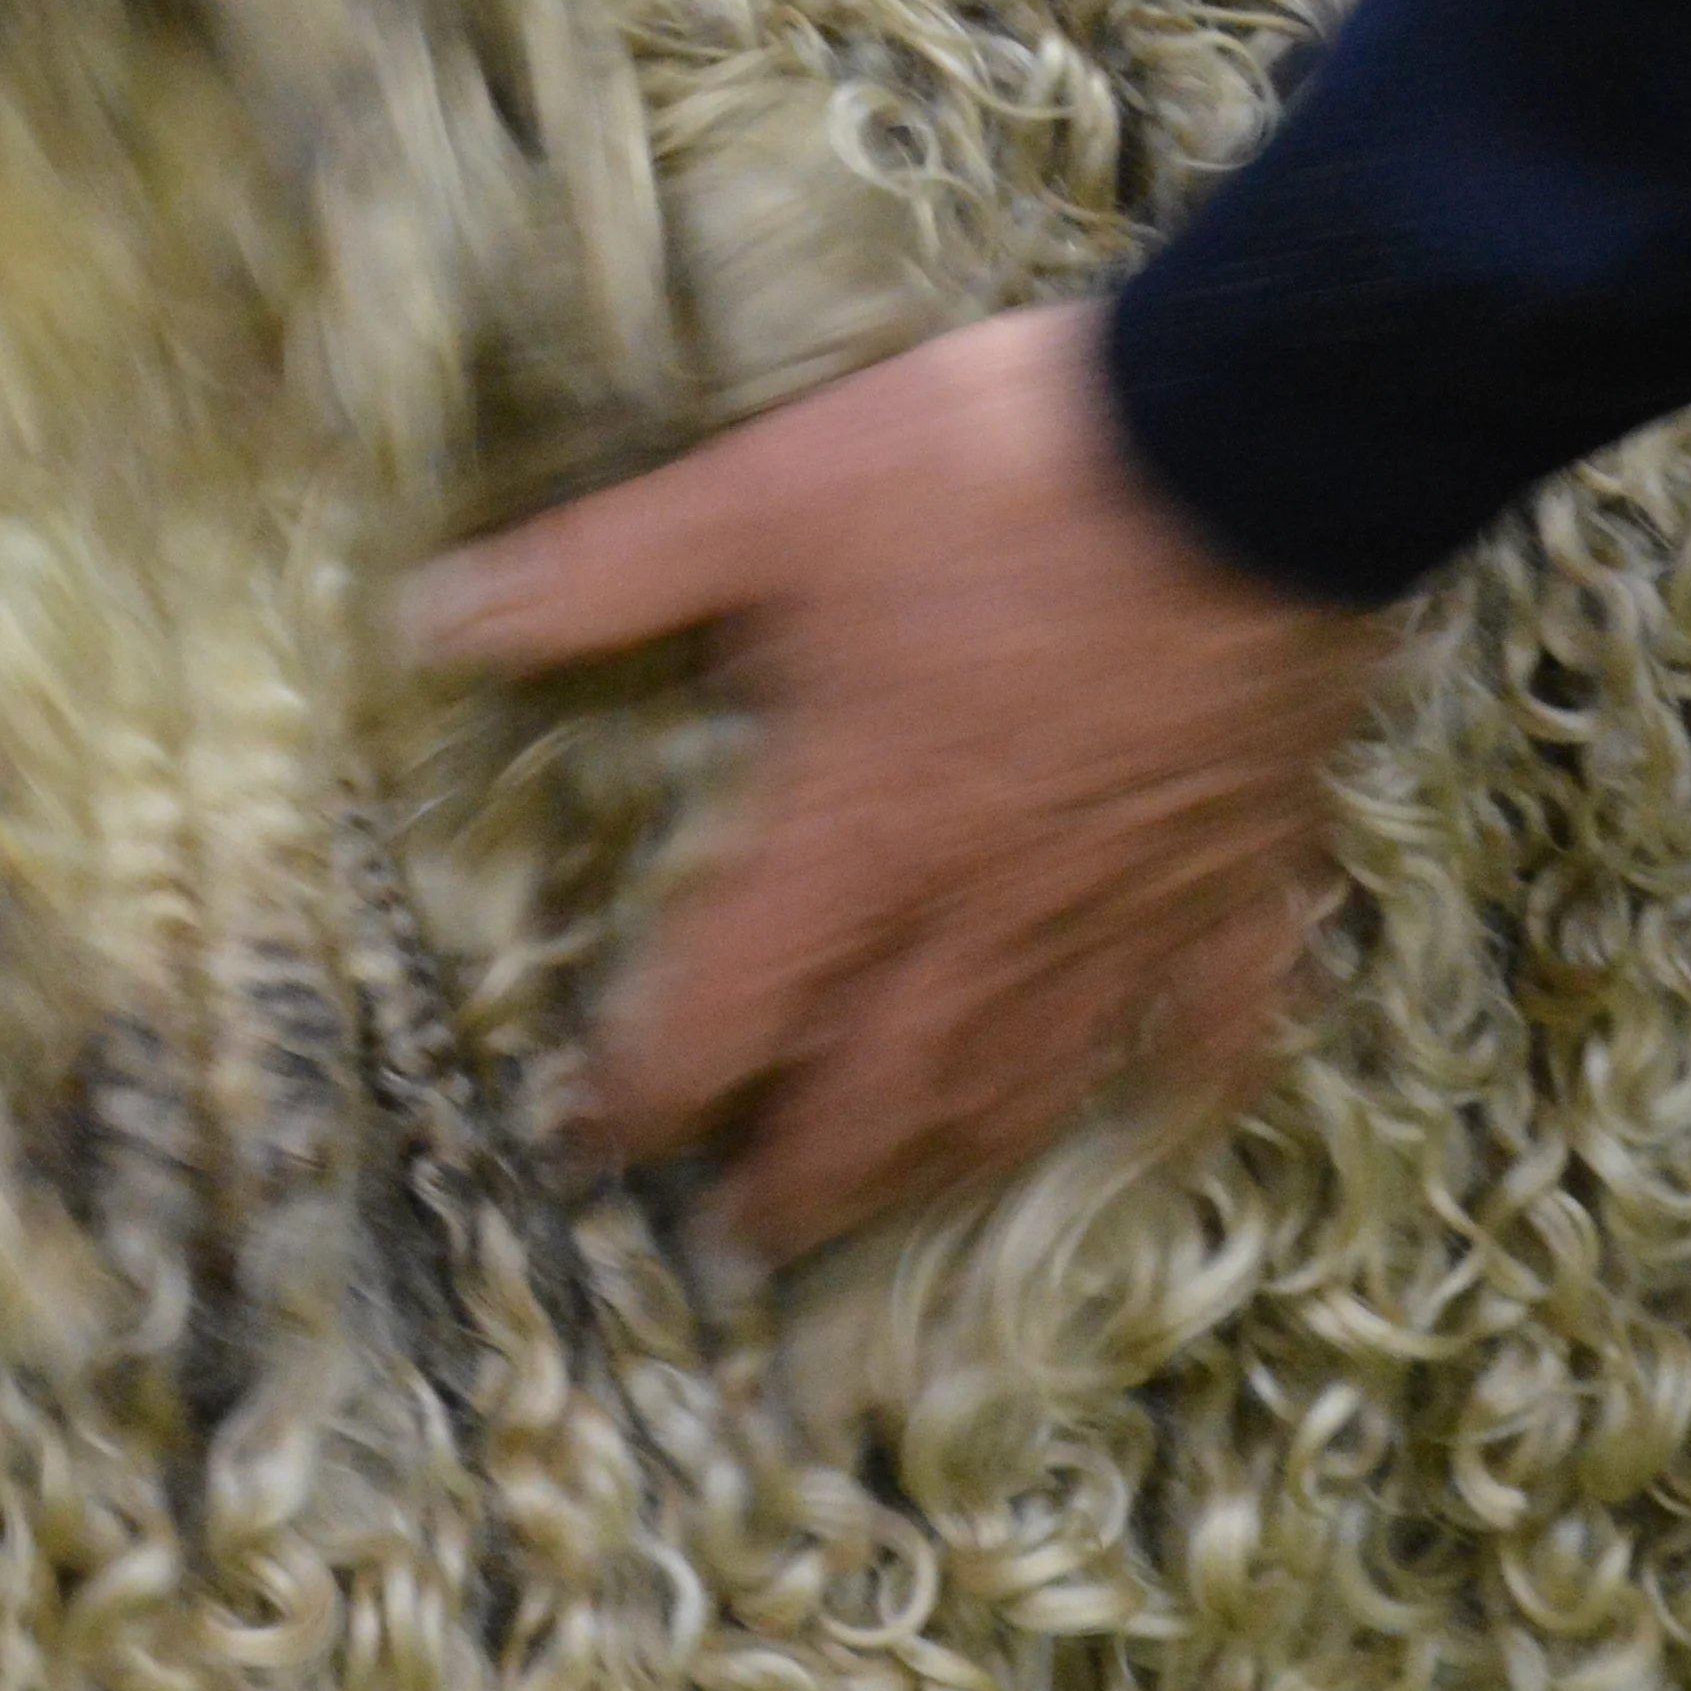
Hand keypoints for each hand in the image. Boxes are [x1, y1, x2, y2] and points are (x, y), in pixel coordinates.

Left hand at [408, 305, 1390, 1259]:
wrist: (1254, 448)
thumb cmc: (1000, 474)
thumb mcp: (767, 497)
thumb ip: (604, 573)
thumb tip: (437, 617)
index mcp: (851, 840)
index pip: (717, 1017)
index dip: (642, 1095)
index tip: (589, 1142)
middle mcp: (978, 913)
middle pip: (871, 1095)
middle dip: (795, 1182)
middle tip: (740, 1243)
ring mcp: (1119, 908)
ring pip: (1024, 1083)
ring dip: (947, 1163)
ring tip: (897, 1210)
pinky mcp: (1237, 871)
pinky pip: (1213, 1015)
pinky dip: (1182, 1082)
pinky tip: (1165, 1122)